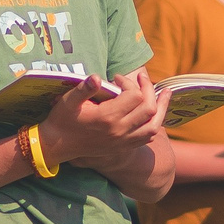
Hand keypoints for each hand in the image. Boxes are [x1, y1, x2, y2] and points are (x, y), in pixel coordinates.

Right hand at [36, 71, 163, 169]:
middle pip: (148, 108)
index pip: (134, 95)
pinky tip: (155, 113)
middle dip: (147, 89)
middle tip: (141, 78)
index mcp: (107, 118)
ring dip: (161, 107)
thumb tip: (96, 77)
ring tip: (165, 93)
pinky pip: (148, 137)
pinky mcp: (123, 147)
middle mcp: (119, 131)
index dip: (129, 82)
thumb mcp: (68, 101)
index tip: (116, 78)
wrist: (57, 145)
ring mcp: (123, 141)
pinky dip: (154, 123)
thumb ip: (83, 88)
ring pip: (154, 125)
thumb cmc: (62, 120)